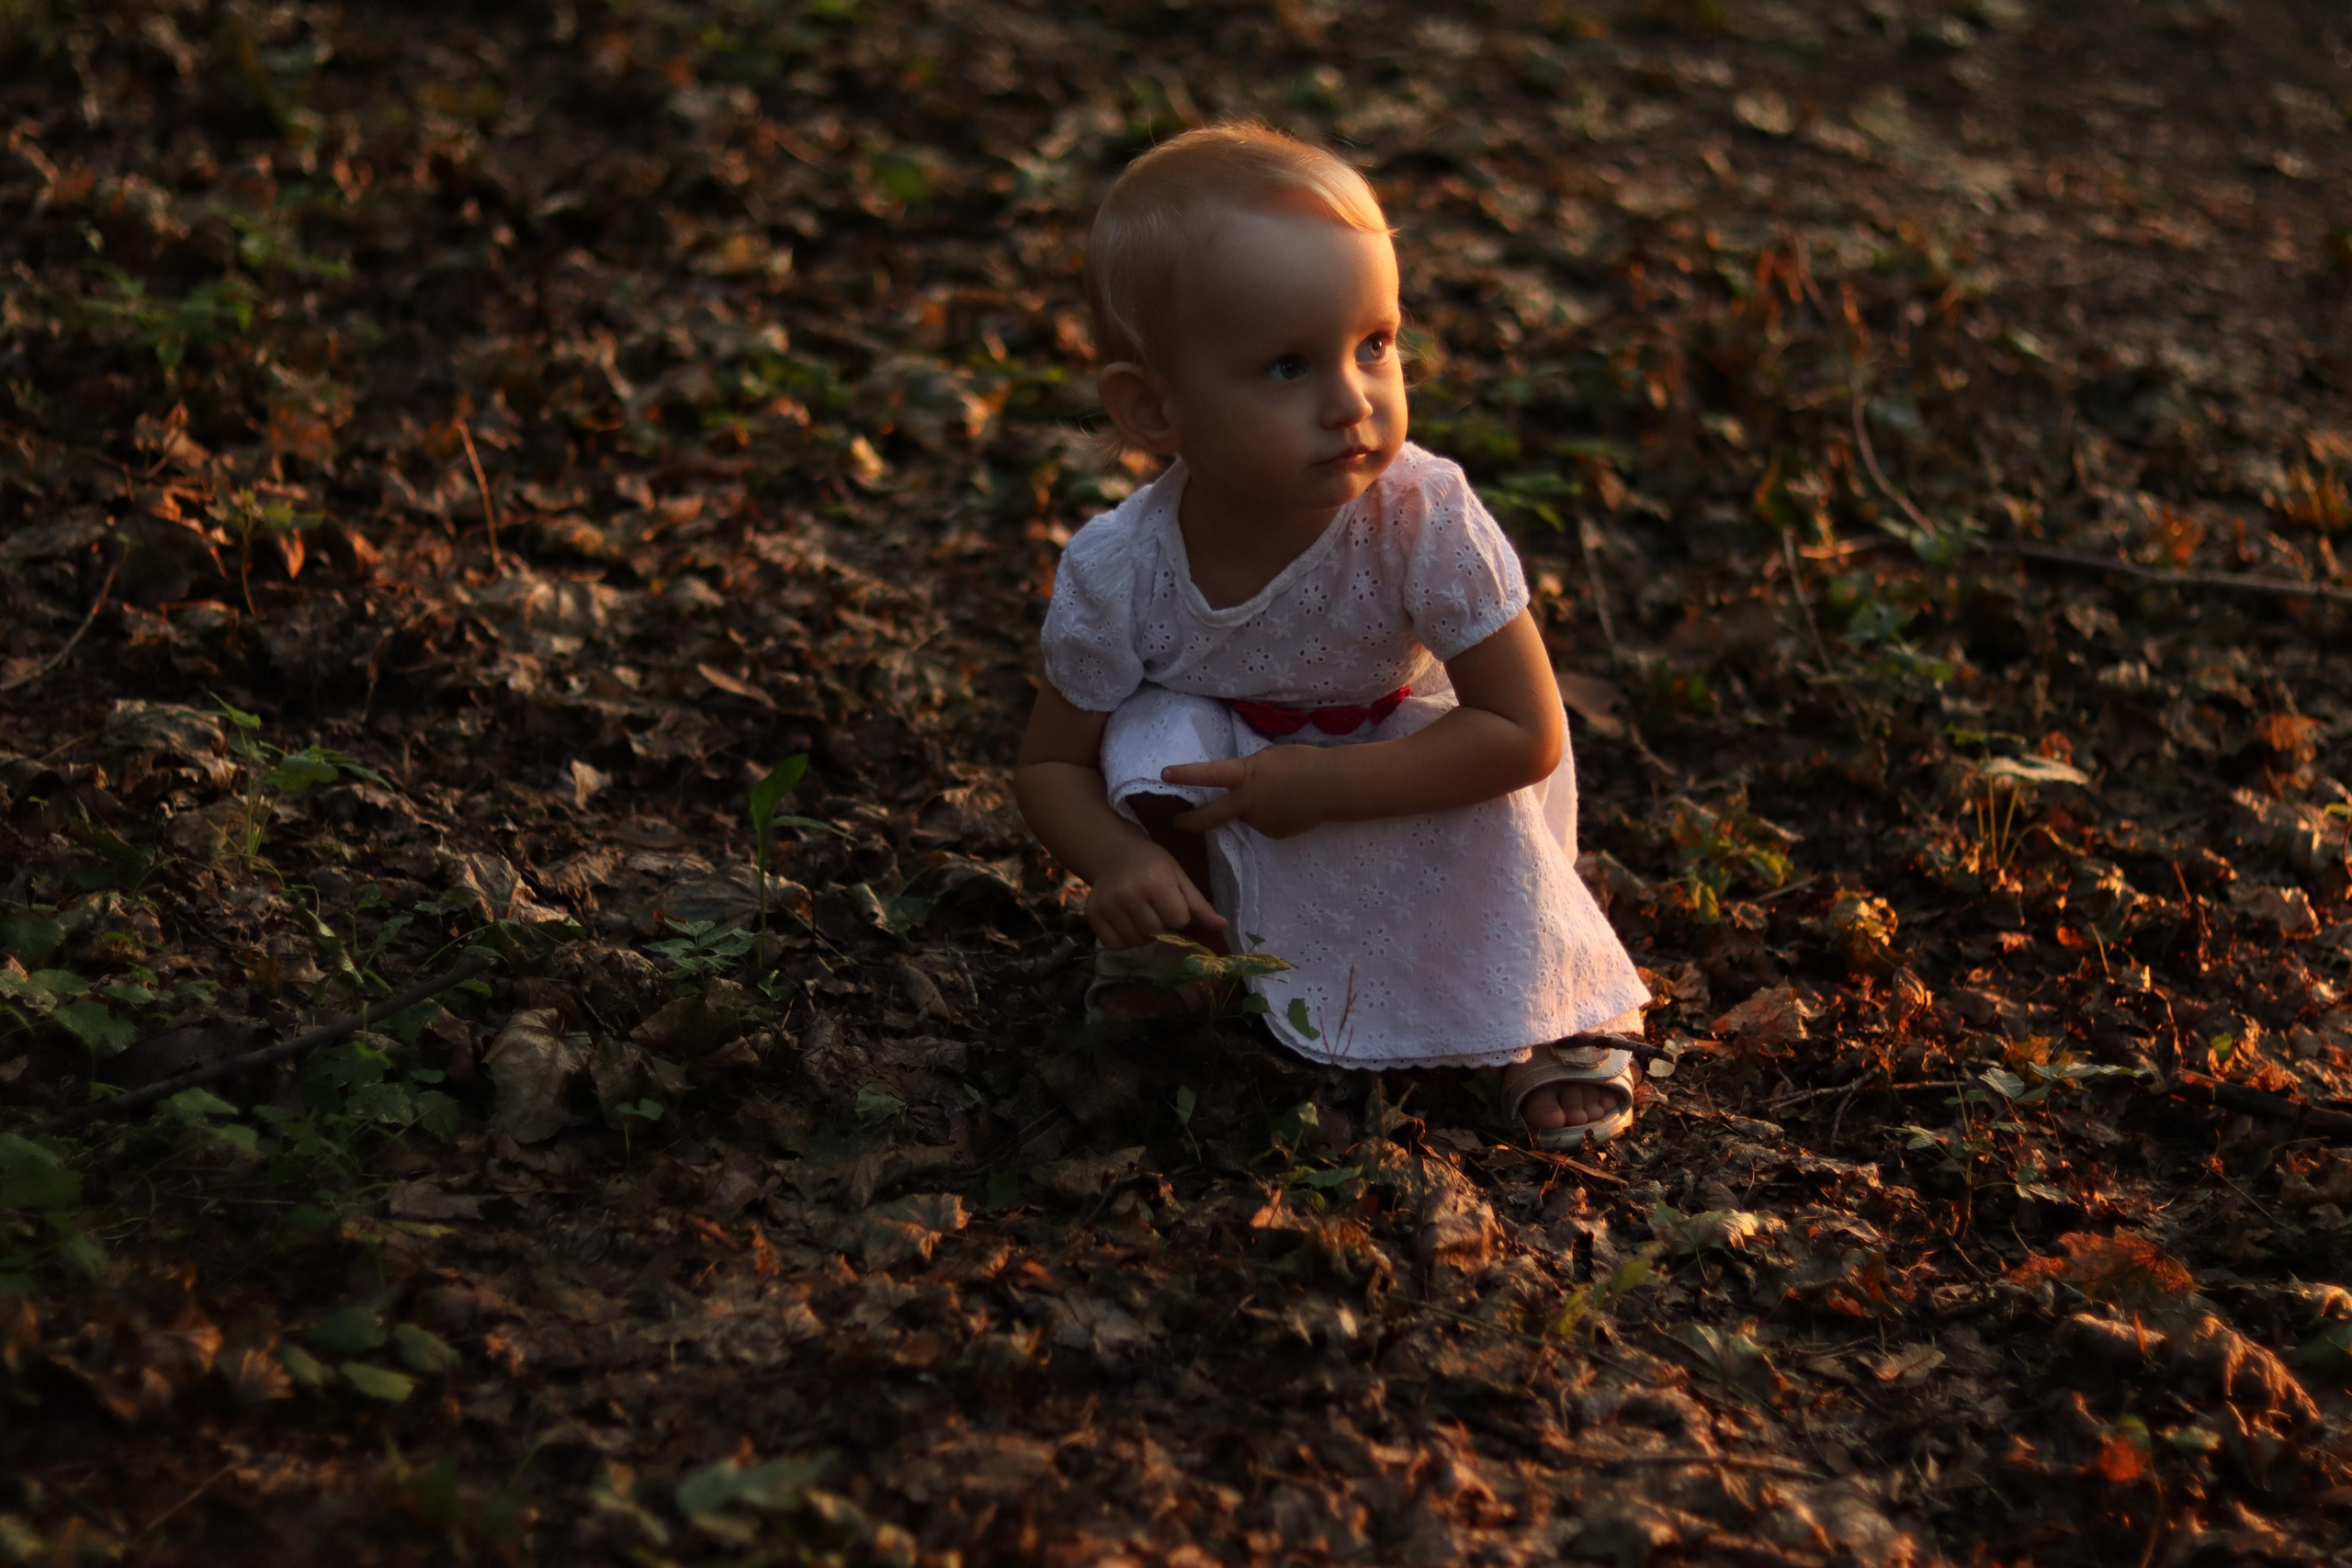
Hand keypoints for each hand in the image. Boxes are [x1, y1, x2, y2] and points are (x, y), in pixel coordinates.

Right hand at [1084, 841, 1226, 948]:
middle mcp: (1129, 893)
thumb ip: (1199, 905)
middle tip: (1156, 910)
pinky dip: (1124, 940)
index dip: (1179, 916)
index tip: (1172, 903)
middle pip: (1155, 933)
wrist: (1113, 853)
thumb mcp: (1178, 877)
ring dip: (1144, 935)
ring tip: (1141, 915)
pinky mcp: (1093, 915)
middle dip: (1162, 927)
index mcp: (1155, 881)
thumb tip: (1222, 926)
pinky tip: (1126, 922)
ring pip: (1136, 941)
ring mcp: (1108, 905)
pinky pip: (1114, 945)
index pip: (1178, 920)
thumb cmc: (1152, 864)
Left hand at [1162, 744, 1335, 838]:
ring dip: (1257, 808)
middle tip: (1178, 822)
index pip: (1208, 774)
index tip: (1164, 775)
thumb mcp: (1269, 757)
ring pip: (1249, 816)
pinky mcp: (1274, 834)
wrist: (1331, 786)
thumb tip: (1244, 782)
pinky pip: (1268, 823)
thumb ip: (1250, 770)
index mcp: (1245, 776)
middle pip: (1211, 816)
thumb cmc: (1303, 762)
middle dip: (1191, 821)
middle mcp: (1246, 803)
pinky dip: (1275, 816)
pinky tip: (1293, 806)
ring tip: (1284, 795)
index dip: (1184, 774)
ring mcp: (1259, 822)